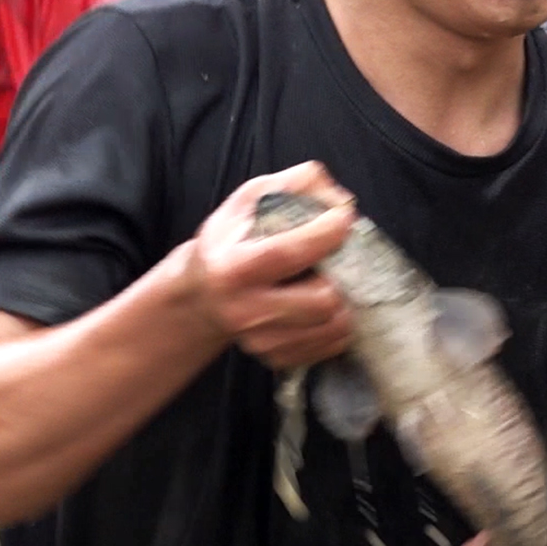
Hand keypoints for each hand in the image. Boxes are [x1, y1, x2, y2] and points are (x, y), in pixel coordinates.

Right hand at [182, 161, 355, 369]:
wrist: (201, 296)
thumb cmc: (228, 243)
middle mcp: (246, 311)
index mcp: (233, 268)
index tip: (344, 217)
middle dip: (340, 276)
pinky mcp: (277, 359)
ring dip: (345, 302)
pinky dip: (336, 325)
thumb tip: (338, 197)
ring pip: (333, 328)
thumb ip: (292, 186)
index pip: (288, 253)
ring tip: (331, 282)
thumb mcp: (247, 203)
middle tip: (337, 259)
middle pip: (322, 300)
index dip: (326, 234)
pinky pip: (329, 347)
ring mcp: (262, 341)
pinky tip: (321, 306)